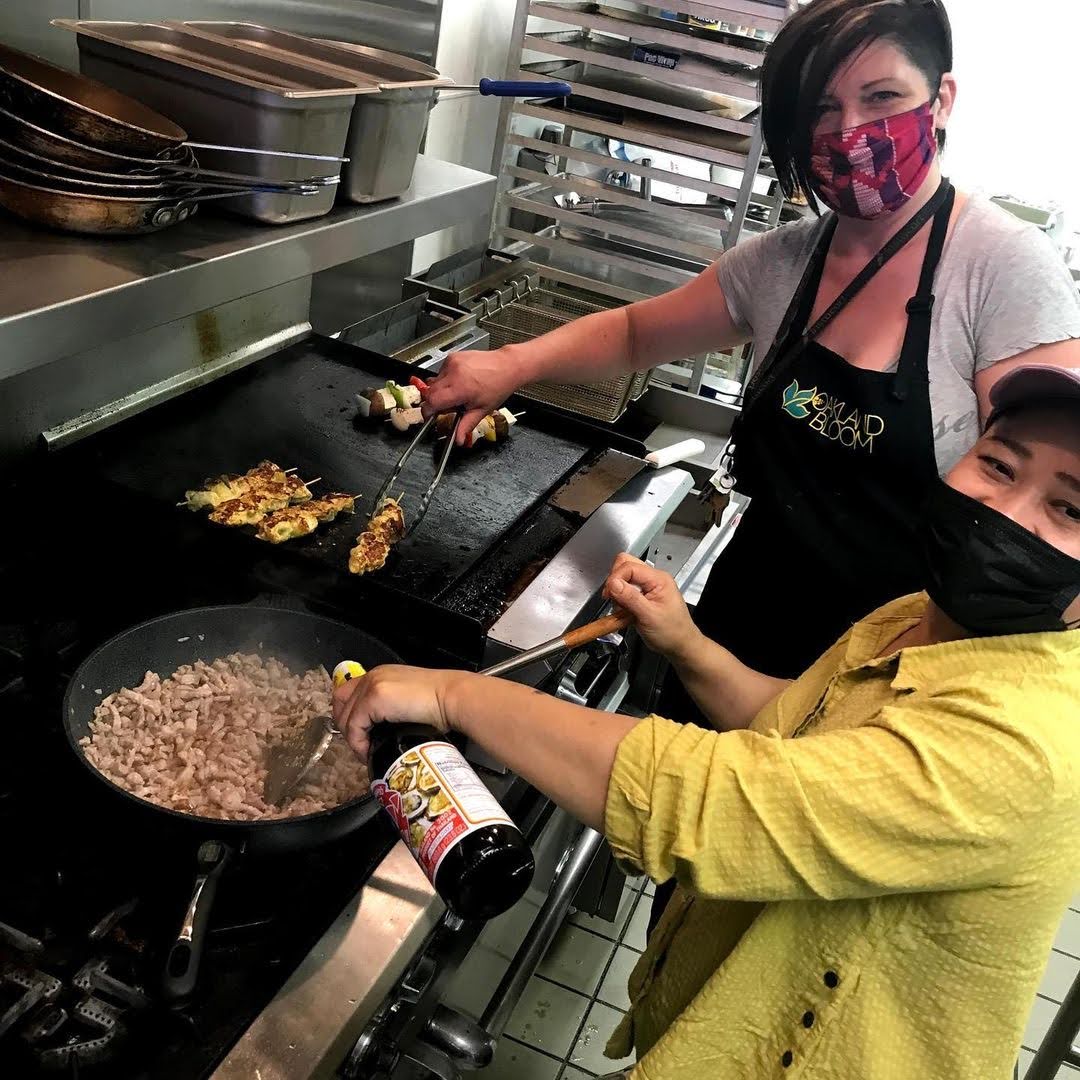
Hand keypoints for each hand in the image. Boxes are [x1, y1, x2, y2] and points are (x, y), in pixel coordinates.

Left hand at [332, 665, 455, 764]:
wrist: (452, 697)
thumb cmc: (440, 702)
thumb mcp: (409, 700)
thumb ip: (391, 709)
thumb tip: (380, 731)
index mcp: (381, 675)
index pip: (348, 692)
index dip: (347, 715)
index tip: (357, 734)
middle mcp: (373, 676)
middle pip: (340, 703)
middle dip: (346, 727)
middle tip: (360, 745)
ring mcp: (372, 685)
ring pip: (346, 717)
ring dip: (353, 739)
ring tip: (367, 752)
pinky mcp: (374, 697)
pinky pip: (354, 725)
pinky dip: (358, 742)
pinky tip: (369, 751)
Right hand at [422, 349, 523, 444]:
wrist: (507, 366)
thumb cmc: (498, 386)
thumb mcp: (482, 410)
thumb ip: (466, 425)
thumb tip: (458, 439)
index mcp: (460, 388)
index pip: (432, 401)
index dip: (428, 411)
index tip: (430, 416)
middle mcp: (453, 373)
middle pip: (430, 392)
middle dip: (435, 402)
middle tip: (449, 406)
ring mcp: (452, 363)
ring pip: (434, 382)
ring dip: (441, 390)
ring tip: (459, 392)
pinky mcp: (452, 357)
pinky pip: (440, 372)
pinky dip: (446, 380)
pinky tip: (460, 381)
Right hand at [602, 553, 699, 661]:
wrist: (679, 645)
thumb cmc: (672, 632)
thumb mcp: (649, 616)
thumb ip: (630, 598)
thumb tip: (614, 583)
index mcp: (658, 579)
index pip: (629, 567)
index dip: (615, 578)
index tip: (609, 593)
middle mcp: (653, 579)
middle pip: (625, 566)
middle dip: (614, 581)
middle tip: (612, 598)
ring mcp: (648, 587)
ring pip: (623, 578)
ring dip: (617, 593)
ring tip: (622, 609)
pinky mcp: (642, 595)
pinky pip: (625, 591)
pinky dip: (620, 601)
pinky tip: (625, 612)